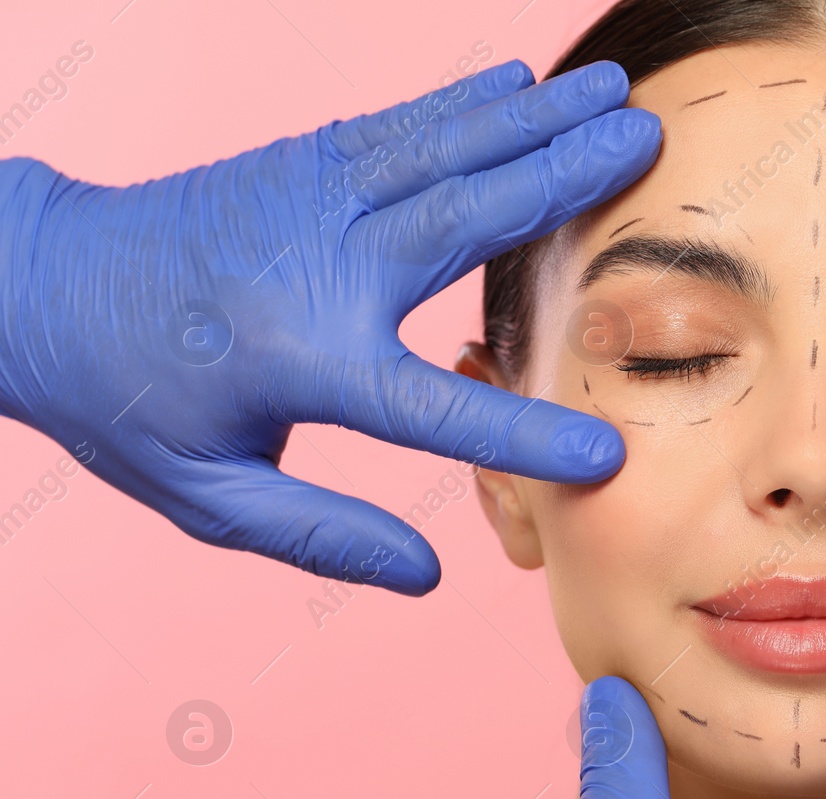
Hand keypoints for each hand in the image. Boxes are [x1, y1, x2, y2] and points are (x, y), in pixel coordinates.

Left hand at [0, 60, 658, 594]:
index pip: (432, 410)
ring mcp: (309, 201)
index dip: (522, 436)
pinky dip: (467, 101)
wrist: (39, 284)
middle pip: (464, 222)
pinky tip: (520, 78)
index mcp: (299, 362)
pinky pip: (401, 126)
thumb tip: (427, 576)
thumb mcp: (208, 496)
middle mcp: (316, 268)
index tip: (605, 456)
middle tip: (648, 144)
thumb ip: (319, 536)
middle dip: (564, 181)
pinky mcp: (301, 165)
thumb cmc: (126, 402)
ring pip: (444, 152)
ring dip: (537, 119)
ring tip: (617, 95)